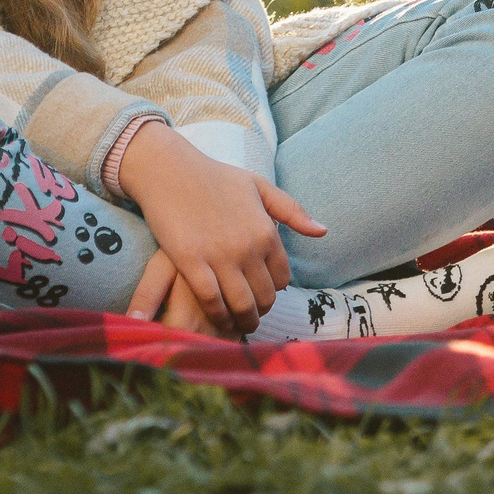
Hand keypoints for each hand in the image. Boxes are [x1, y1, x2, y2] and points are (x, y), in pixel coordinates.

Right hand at [118, 121, 324, 334]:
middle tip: (251, 315)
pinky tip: (216, 316)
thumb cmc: (215, 176)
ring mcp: (219, 256)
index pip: (282, 278)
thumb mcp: (259, 186)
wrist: (171, 170)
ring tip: (237, 323)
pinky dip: (217, 315)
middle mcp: (248, 247)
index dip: (275, 290)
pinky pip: (211, 301)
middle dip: (260, 310)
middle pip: (264, 296)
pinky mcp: (191, 262)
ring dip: (243, 320)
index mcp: (266, 231)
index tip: (264, 294)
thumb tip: (322, 231)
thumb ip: (292, 210)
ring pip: (242, 305)